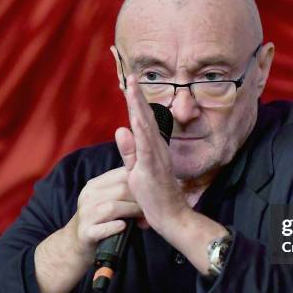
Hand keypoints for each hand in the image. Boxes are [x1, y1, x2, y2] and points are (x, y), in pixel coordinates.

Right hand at [70, 166, 144, 262]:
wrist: (75, 243)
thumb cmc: (101, 220)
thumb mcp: (108, 200)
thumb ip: (125, 192)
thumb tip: (152, 188)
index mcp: (95, 185)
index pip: (122, 174)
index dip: (140, 182)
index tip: (152, 192)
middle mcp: (88, 196)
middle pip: (121, 190)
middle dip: (139, 199)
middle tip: (151, 209)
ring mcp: (86, 214)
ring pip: (113, 207)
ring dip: (132, 212)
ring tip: (143, 219)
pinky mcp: (86, 233)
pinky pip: (103, 228)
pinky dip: (115, 227)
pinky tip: (124, 227)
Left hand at [115, 75, 189, 237]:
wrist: (171, 216)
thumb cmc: (155, 196)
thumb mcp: (136, 171)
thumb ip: (128, 151)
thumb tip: (120, 129)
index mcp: (152, 148)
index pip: (142, 122)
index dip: (136, 102)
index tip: (130, 84)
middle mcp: (157, 149)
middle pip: (145, 118)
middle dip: (137, 96)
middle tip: (131, 76)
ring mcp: (156, 157)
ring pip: (146, 127)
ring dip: (139, 107)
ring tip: (132, 88)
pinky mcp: (154, 169)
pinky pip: (146, 148)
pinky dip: (141, 132)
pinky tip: (135, 118)